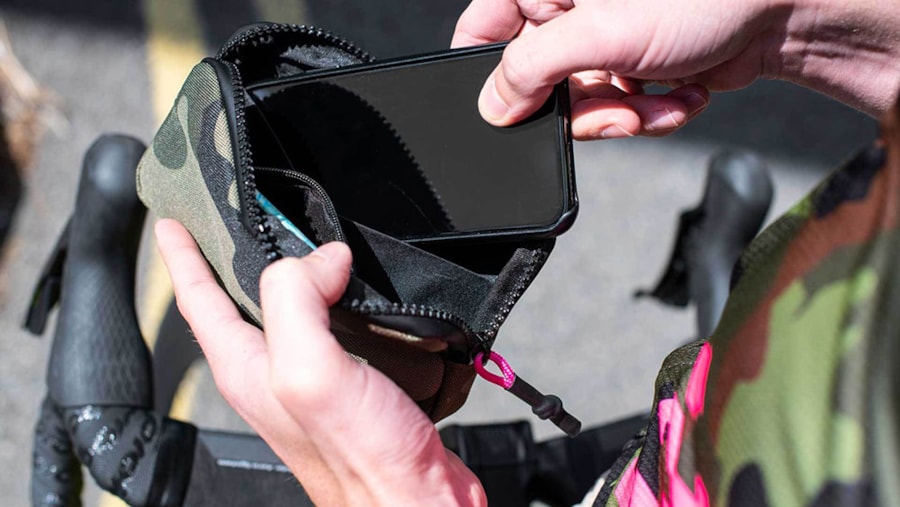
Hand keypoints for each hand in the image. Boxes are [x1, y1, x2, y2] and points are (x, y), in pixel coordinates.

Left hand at [156, 219, 485, 505]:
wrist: (413, 499)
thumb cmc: (361, 459)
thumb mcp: (309, 371)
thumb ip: (297, 304)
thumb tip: (321, 260)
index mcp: (247, 368)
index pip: (199, 300)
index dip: (182, 256)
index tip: (172, 222)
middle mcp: (271, 374)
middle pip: (237, 302)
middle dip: (231, 258)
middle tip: (231, 220)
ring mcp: (307, 381)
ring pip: (285, 312)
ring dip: (289, 275)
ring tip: (294, 244)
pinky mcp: (347, 385)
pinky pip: (328, 327)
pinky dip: (334, 298)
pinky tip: (348, 291)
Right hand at [452, 0, 899, 138]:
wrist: (781, 13)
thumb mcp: (600, 34)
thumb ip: (533, 69)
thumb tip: (492, 105)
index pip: (483, 30)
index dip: (484, 72)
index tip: (501, 107)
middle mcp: (570, 13)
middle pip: (536, 82)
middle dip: (579, 109)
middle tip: (610, 110)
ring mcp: (602, 42)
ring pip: (580, 105)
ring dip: (621, 117)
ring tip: (655, 104)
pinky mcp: (631, 69)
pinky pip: (616, 110)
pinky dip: (648, 114)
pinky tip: (678, 96)